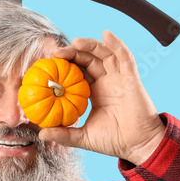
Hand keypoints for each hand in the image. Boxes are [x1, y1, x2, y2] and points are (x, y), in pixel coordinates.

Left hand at [39, 30, 165, 165]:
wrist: (139, 146)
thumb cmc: (114, 141)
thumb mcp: (83, 137)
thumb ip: (63, 134)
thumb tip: (41, 134)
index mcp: (96, 92)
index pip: (78, 72)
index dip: (66, 65)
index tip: (48, 64)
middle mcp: (107, 82)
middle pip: (89, 60)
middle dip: (73, 53)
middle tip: (55, 53)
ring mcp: (120, 78)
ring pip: (104, 54)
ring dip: (91, 45)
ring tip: (74, 42)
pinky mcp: (132, 78)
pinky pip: (125, 57)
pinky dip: (117, 44)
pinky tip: (107, 34)